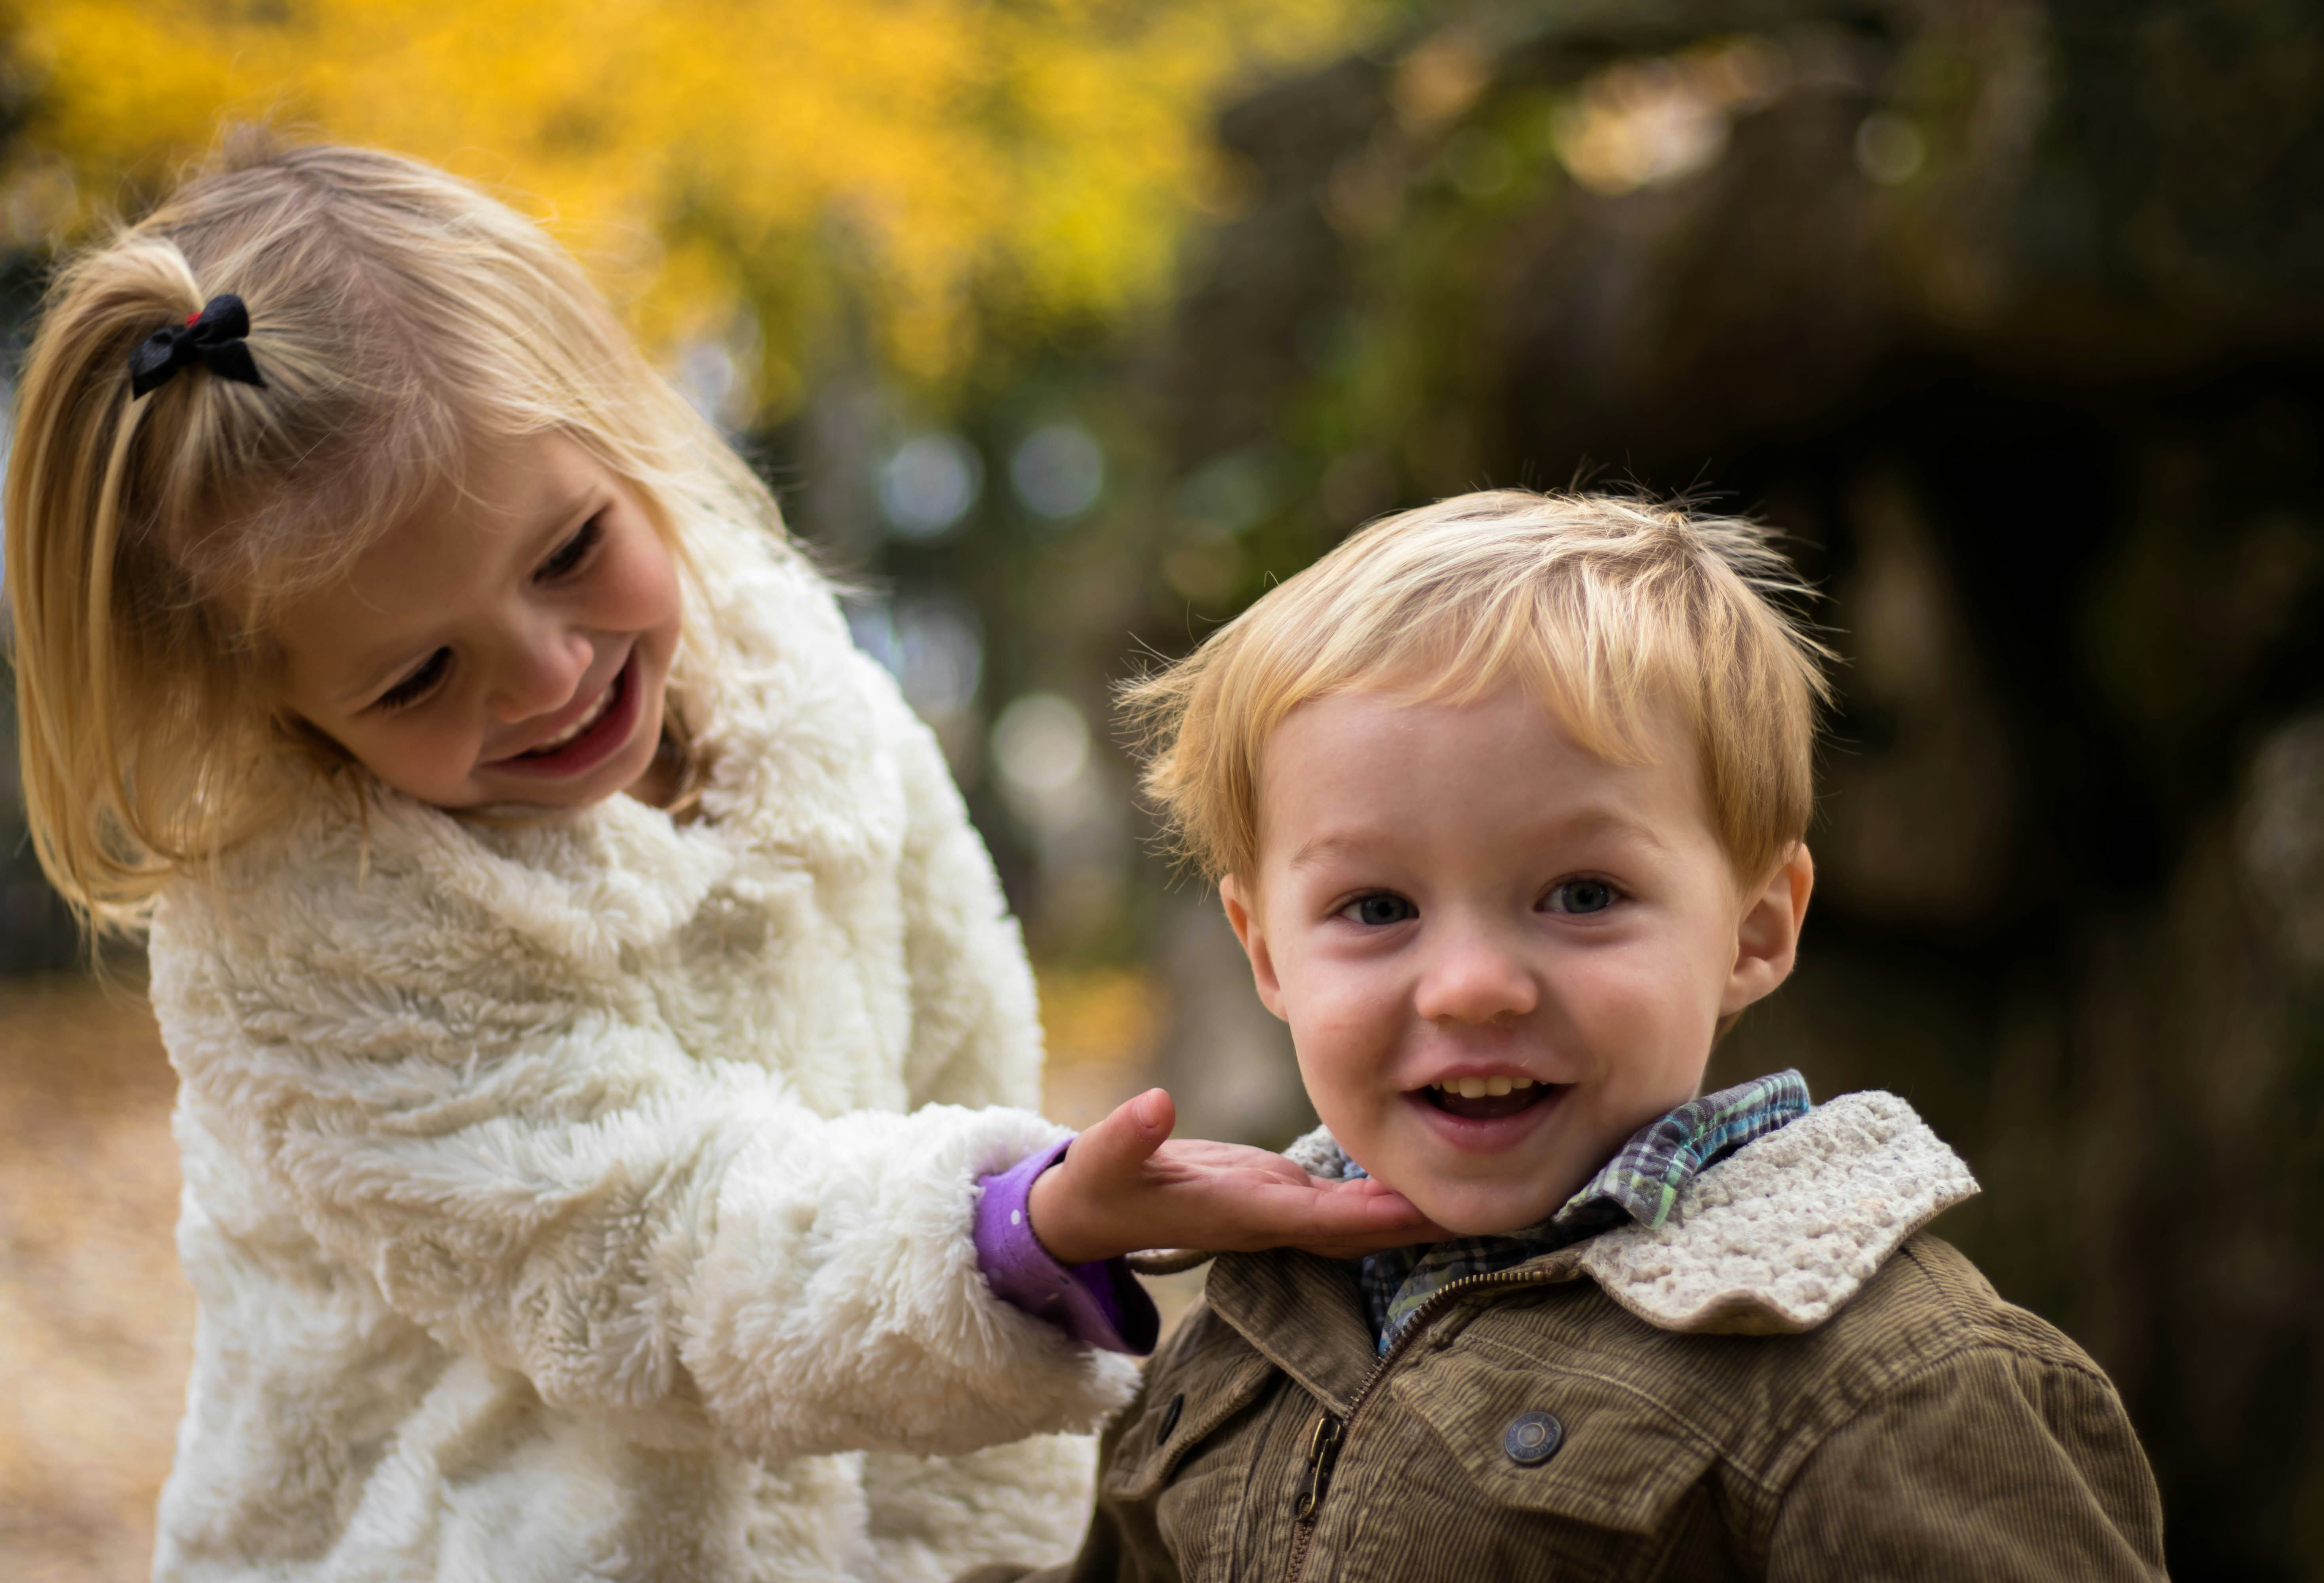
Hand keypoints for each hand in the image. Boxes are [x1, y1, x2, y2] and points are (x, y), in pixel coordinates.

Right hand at [1025, 1088, 1443, 1265]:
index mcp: (1240, 1213)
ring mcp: (1279, 1209)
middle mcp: (1271, 1220)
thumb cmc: (1097, 1187)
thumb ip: (1124, 1135)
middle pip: (1360, 1230)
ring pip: (1360, 1218)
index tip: (1426, 1203)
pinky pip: (1346, 1201)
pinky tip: (1425, 1169)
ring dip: (1413, 1208)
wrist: (1094, 1213)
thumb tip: (1152, 1103)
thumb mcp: (1101, 1160)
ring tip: (1481, 1185)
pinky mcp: (1279, 1191)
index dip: (1372, 1216)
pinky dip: (1385, 1192)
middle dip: (1419, 1222)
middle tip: (1493, 1202)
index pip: (1319, 1220)